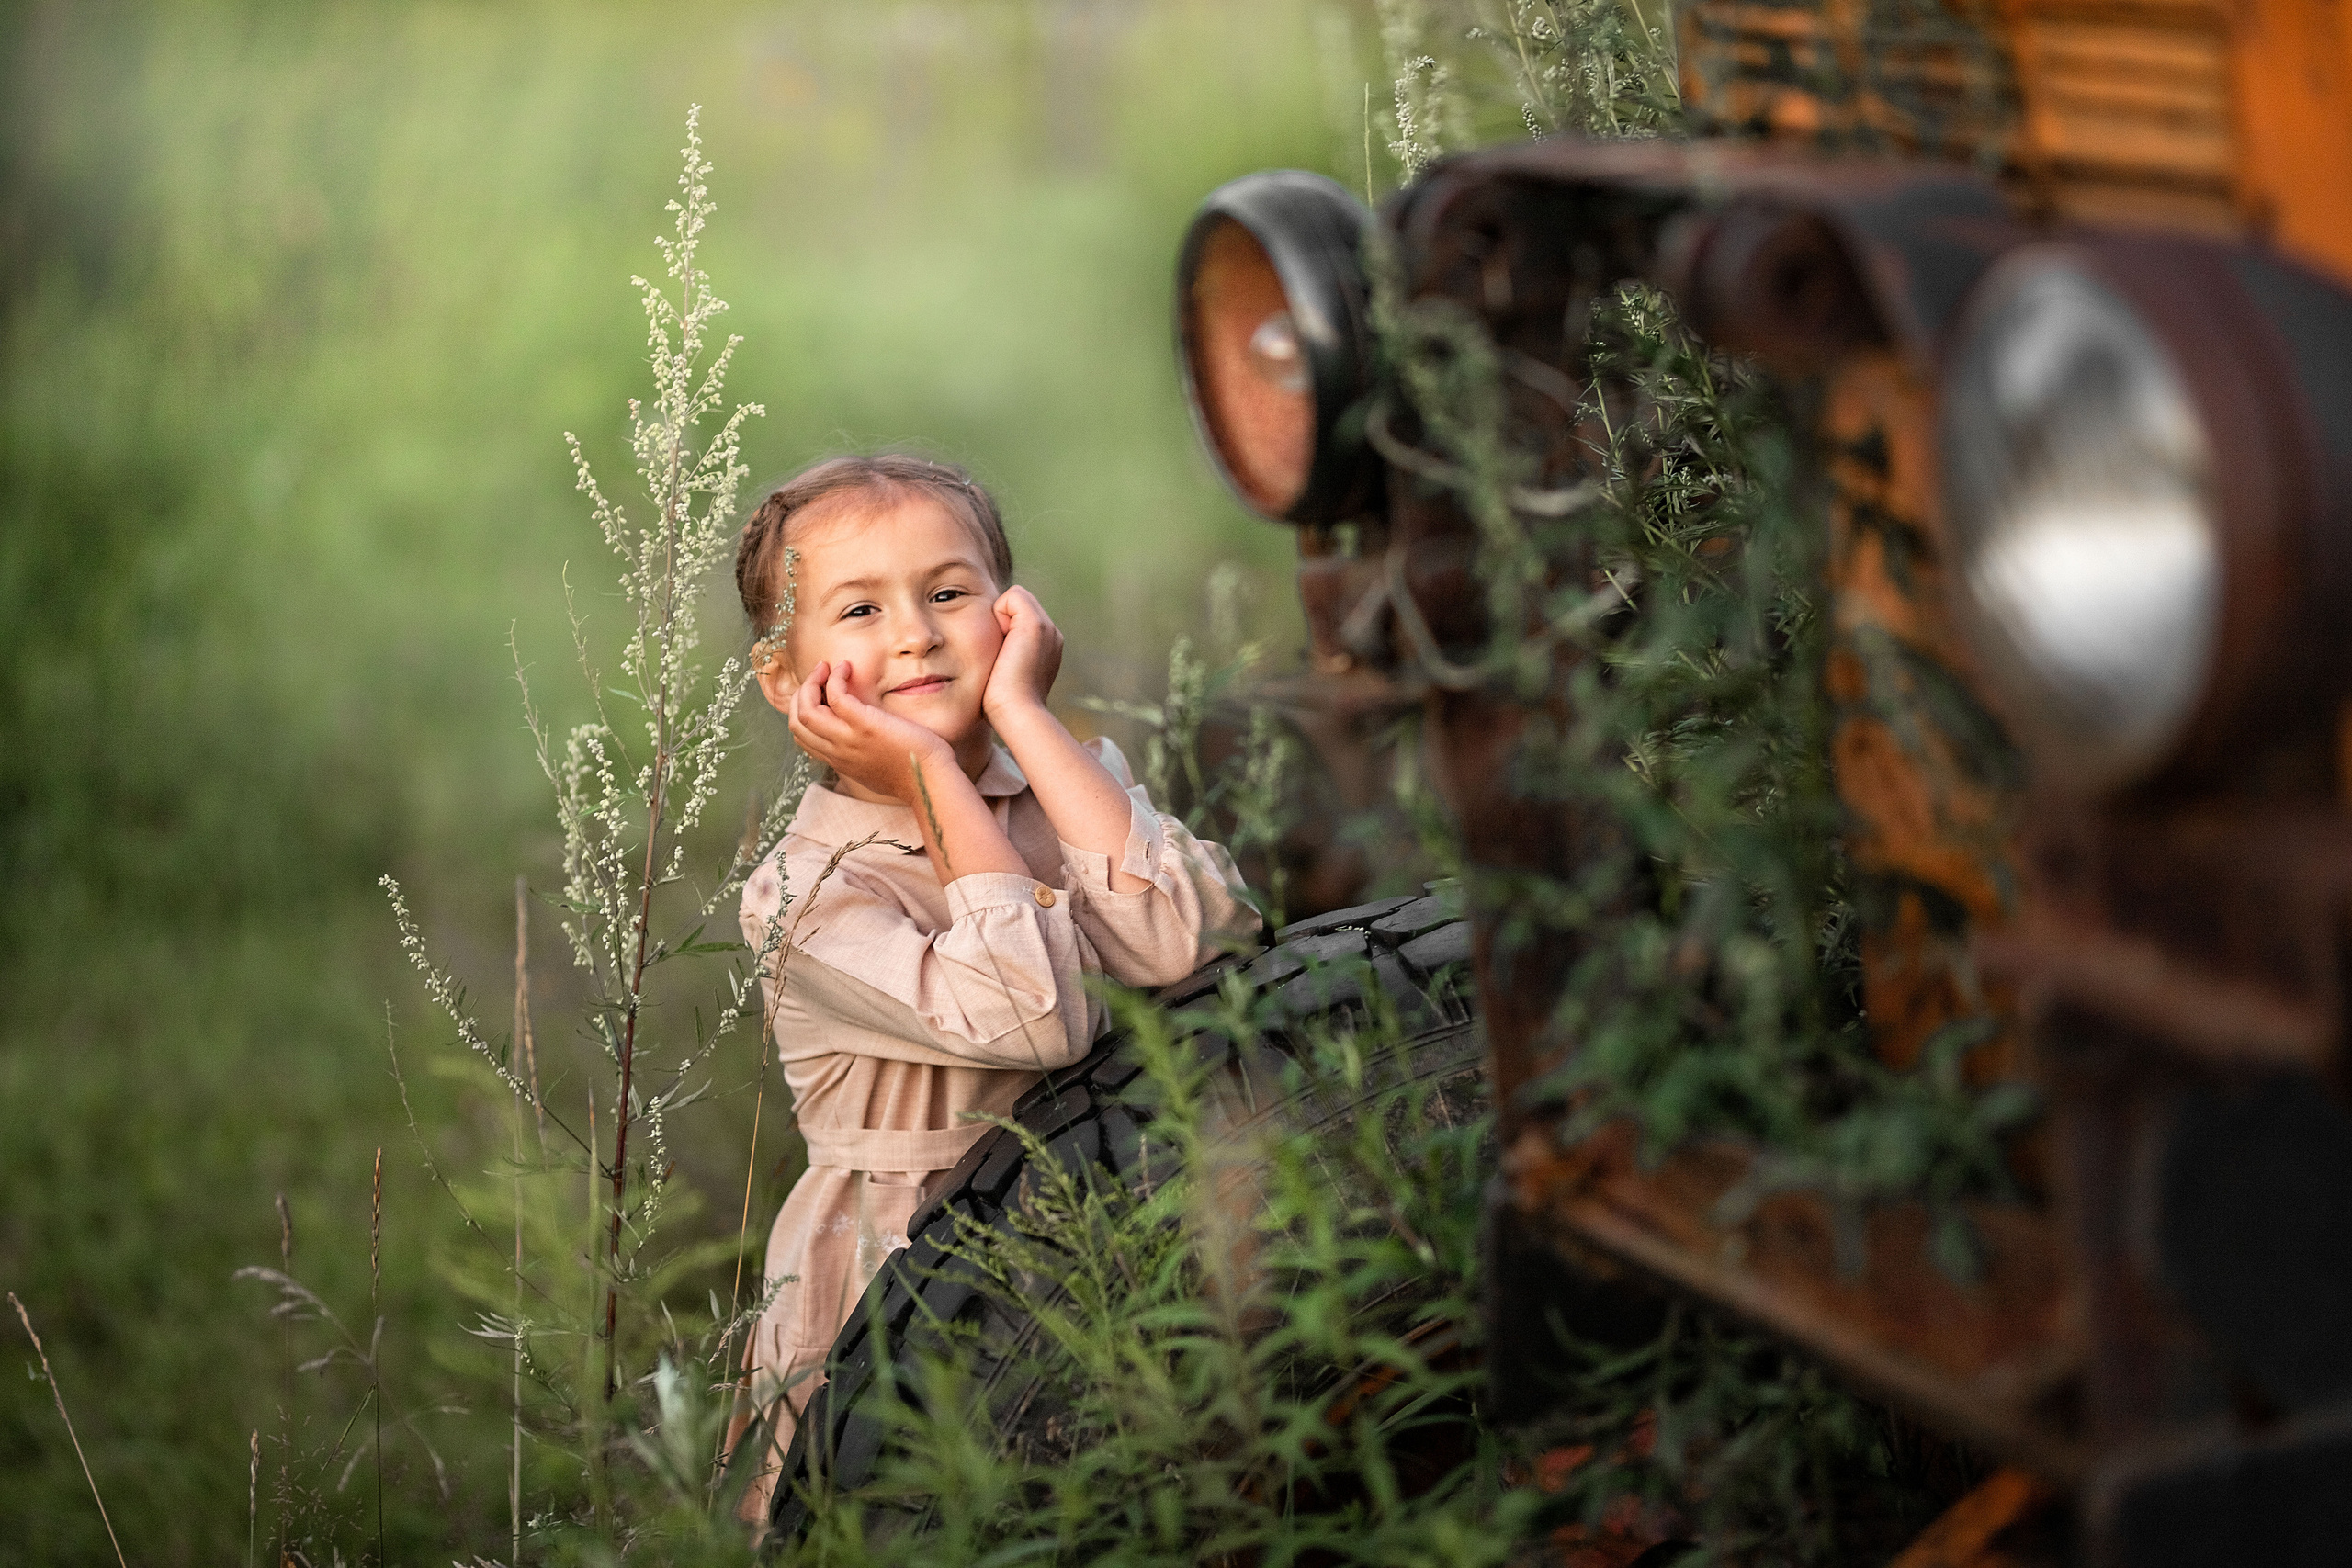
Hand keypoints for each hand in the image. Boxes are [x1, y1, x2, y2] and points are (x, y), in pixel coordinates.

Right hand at [787, 660, 953, 805]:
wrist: (930, 782)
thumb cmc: (913, 774)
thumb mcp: (876, 770)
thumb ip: (861, 756)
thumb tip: (862, 743)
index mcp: (838, 761)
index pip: (802, 737)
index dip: (802, 711)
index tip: (818, 694)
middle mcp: (837, 752)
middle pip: (797, 722)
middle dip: (801, 693)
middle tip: (818, 675)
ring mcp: (848, 739)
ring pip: (806, 710)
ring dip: (812, 682)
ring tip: (826, 668)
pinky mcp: (864, 725)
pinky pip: (835, 696)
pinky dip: (835, 678)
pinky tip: (846, 668)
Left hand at [983, 586, 1061, 723]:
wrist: (1017, 714)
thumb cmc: (1003, 705)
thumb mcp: (1005, 675)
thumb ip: (1003, 655)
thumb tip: (988, 651)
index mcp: (1047, 647)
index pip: (1018, 617)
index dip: (1002, 628)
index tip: (1000, 659)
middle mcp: (1052, 634)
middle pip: (1017, 605)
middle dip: (1001, 621)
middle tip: (1001, 655)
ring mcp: (1048, 627)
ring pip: (1015, 599)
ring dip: (999, 620)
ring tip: (1002, 651)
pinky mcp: (1036, 623)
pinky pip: (1012, 596)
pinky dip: (998, 614)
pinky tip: (1001, 642)